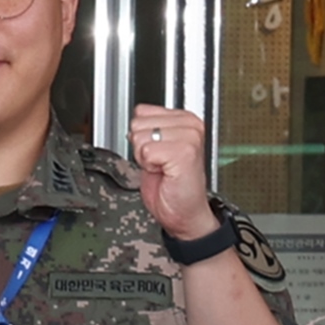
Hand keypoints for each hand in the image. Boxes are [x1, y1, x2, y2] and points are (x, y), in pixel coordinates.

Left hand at [128, 103, 218, 237]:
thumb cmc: (173, 185)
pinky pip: (146, 152)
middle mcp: (190, 125)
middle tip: (160, 162)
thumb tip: (135, 118)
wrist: (186, 212)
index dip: (142, 135)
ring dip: (146, 157)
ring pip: (141, 137)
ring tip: (163, 167)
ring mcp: (189, 137)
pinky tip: (165, 172)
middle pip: (138, 123)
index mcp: (185, 119)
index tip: (158, 151)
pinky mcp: (184, 152)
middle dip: (142, 146)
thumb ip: (148, 128)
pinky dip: (149, 166)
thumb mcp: (157, 147)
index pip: (142, 111)